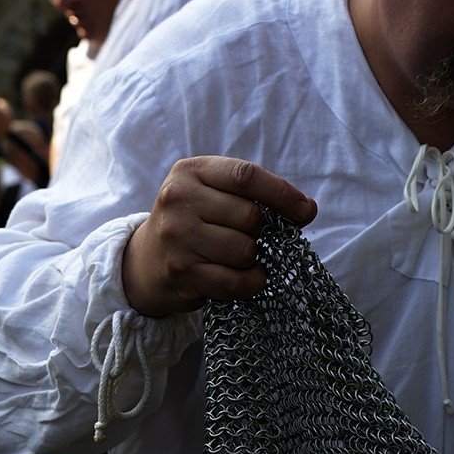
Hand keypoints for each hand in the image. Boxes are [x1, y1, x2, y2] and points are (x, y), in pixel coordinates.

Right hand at [122, 156, 316, 317]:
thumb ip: (253, 195)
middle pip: (249, 216)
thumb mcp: (212, 193)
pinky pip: (235, 281)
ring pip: (244, 250)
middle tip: (244, 236)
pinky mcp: (181, 271)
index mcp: (191, 171)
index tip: (306, 211)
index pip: (246, 177)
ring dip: (252, 258)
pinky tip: (246, 278)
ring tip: (236, 257)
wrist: (145, 260)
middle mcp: (179, 199)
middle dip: (259, 231)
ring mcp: (177, 236)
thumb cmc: (194, 222)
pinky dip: (250, 283)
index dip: (283, 194)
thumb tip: (307, 209)